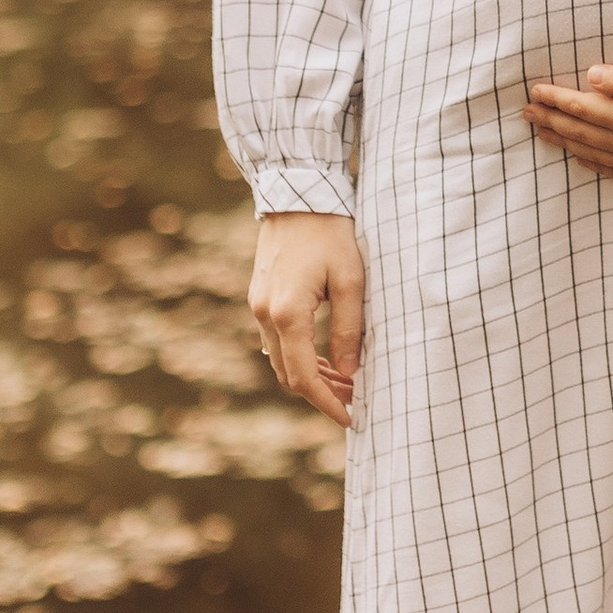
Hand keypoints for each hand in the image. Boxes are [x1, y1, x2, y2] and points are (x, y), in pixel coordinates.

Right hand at [248, 211, 364, 424]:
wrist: (297, 193)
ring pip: (280, 359)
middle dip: (322, 393)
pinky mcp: (259, 296)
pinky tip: (325, 356)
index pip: (304, 377)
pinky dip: (299, 356)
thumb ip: (348, 330)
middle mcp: (264, 314)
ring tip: (347, 379)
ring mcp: (257, 305)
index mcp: (286, 314)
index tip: (351, 418)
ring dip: (310, 375)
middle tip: (356, 398)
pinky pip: (276, 341)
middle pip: (288, 374)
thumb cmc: (331, 233)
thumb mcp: (350, 281)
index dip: (327, 403)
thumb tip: (349, 373)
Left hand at [526, 65, 612, 186]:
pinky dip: (591, 165)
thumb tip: (590, 76)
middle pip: (579, 131)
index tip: (534, 91)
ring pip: (590, 152)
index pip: (582, 107)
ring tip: (542, 134)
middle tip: (525, 113)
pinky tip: (582, 161)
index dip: (555, 98)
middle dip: (550, 119)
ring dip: (563, 142)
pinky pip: (612, 172)